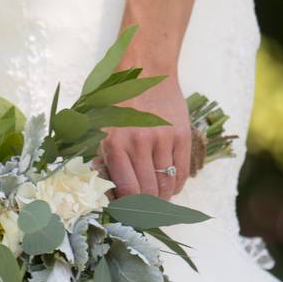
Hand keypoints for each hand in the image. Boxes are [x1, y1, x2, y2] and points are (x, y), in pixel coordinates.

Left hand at [102, 75, 190, 199]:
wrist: (146, 68)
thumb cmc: (118, 100)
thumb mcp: (100, 128)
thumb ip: (103, 159)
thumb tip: (108, 194)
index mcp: (114, 143)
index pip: (127, 191)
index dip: (129, 208)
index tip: (129, 213)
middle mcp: (138, 142)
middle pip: (148, 192)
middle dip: (146, 207)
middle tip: (144, 210)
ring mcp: (162, 138)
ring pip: (167, 185)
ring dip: (163, 198)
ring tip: (157, 199)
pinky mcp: (181, 134)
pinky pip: (182, 172)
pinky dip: (177, 186)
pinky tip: (170, 187)